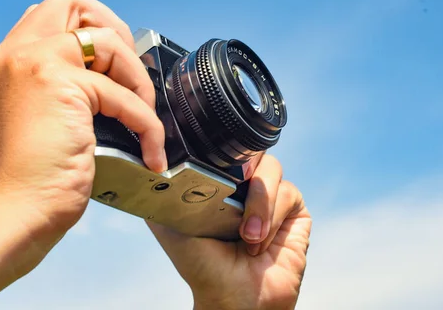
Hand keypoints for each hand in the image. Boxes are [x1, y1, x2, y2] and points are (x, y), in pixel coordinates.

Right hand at [0, 0, 165, 264]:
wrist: (17, 214)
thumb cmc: (33, 179)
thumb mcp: (39, 119)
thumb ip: (59, 88)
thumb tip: (106, 77)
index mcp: (9, 61)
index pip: (51, 13)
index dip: (92, 28)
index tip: (114, 66)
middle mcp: (16, 53)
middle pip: (74, 2)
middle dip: (116, 32)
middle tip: (129, 77)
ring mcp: (35, 62)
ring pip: (109, 41)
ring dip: (139, 81)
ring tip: (143, 121)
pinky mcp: (60, 83)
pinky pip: (125, 94)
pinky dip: (148, 124)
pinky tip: (150, 151)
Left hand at [148, 154, 311, 309]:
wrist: (232, 297)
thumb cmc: (202, 265)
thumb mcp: (170, 223)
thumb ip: (162, 191)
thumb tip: (148, 164)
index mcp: (220, 181)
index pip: (227, 148)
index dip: (224, 150)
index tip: (214, 167)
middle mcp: (247, 184)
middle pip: (253, 149)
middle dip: (244, 172)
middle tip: (234, 194)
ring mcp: (272, 196)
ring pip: (272, 169)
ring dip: (258, 203)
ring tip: (246, 235)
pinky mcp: (294, 211)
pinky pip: (289, 193)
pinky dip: (272, 217)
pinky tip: (259, 241)